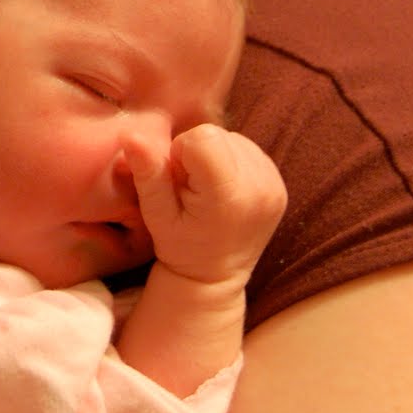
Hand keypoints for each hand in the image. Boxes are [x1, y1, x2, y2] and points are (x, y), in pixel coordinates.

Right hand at [126, 125, 286, 290]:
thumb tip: (132, 135)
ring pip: (231, 138)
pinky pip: (246, 149)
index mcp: (229, 196)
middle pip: (216, 135)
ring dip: (212, 157)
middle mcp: (260, 187)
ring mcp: (274, 184)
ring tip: (207, 191)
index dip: (180, 153)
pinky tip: (223, 190)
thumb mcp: (156, 215)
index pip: (201, 137)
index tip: (178, 182)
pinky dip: (229, 162)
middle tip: (191, 190)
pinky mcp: (279, 182)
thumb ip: (148, 173)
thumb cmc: (180, 247)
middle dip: (195, 155)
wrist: (215, 277)